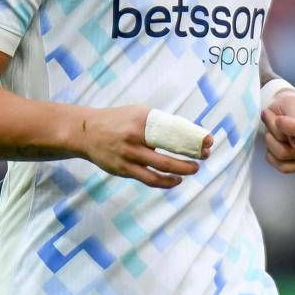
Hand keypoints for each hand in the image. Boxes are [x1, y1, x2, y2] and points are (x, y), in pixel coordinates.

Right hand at [76, 105, 212, 188]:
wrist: (86, 132)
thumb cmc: (118, 121)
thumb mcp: (137, 113)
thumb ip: (158, 122)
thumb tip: (185, 132)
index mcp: (142, 120)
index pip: (173, 129)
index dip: (192, 138)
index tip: (208, 142)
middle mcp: (135, 137)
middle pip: (169, 150)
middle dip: (190, 158)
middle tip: (203, 158)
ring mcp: (129, 155)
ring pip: (161, 167)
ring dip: (180, 171)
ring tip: (193, 169)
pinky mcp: (124, 169)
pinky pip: (148, 179)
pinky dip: (165, 182)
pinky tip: (175, 180)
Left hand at [261, 93, 294, 173]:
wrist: (284, 113)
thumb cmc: (290, 105)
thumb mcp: (292, 102)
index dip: (290, 127)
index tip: (278, 119)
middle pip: (294, 145)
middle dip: (275, 130)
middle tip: (270, 117)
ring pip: (284, 154)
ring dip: (270, 140)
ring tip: (269, 129)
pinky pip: (282, 167)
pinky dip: (271, 155)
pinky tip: (272, 143)